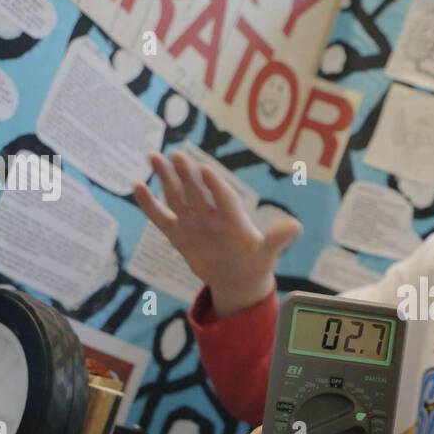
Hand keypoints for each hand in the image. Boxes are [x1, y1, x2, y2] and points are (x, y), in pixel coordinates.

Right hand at [132, 152, 300, 315]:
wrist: (238, 278)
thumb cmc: (255, 262)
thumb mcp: (268, 254)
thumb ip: (278, 239)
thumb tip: (297, 227)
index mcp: (233, 217)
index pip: (223, 198)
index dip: (216, 186)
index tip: (207, 170)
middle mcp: (211, 215)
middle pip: (197, 190)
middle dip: (187, 173)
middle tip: (176, 154)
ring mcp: (193, 223)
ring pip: (177, 196)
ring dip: (166, 178)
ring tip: (153, 156)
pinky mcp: (178, 234)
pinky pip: (161, 218)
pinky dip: (149, 204)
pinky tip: (137, 186)